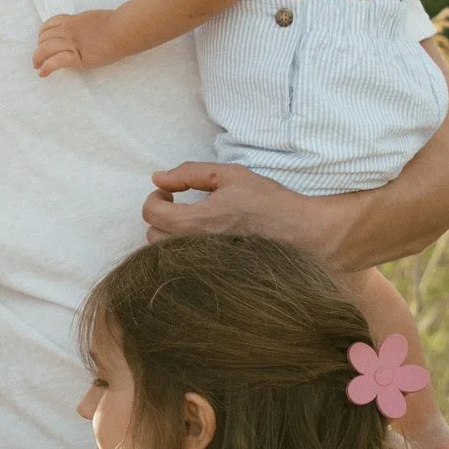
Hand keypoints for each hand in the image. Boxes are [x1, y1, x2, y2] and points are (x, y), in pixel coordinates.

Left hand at [34, 11, 116, 76]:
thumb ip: (83, 25)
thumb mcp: (93, 19)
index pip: (49, 24)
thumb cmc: (115, 23)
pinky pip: (56, 61)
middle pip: (44, 38)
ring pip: (45, 49)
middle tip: (38, 58)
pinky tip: (43, 73)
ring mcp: (72, 43)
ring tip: (37, 66)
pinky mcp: (78, 57)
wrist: (123, 30)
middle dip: (39, 48)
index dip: (42, 33)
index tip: (42, 41)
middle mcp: (68, 30)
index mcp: (72, 20)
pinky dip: (47, 67)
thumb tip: (83, 32)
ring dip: (38, 59)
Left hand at [142, 160, 345, 248]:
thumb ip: (189, 173)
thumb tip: (158, 177)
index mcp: (196, 221)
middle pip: (152, 236)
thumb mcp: (229, 175)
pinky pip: (183, 266)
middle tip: (178, 203)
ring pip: (165, 255)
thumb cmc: (266, 201)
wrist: (298, 232)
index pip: (151, 213)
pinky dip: (182, 251)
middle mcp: (194, 248)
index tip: (169, 191)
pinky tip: (203, 238)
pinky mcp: (212, 274)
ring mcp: (202, 265)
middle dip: (160, 216)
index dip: (154, 197)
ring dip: (169, 234)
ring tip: (191, 221)